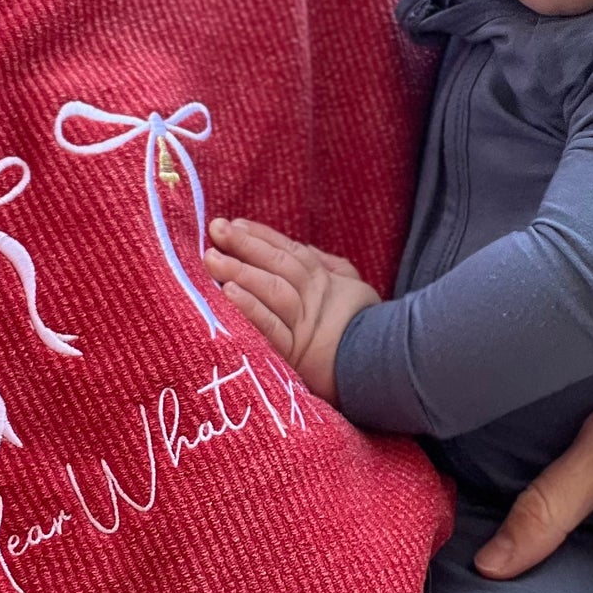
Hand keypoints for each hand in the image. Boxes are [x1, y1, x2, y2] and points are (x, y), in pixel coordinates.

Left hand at [205, 218, 380, 404]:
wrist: (380, 368)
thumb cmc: (363, 326)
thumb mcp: (353, 288)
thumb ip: (329, 265)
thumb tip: (306, 249)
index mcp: (323, 280)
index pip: (288, 250)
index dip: (260, 235)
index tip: (233, 223)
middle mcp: (312, 297)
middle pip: (278, 265)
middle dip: (245, 245)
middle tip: (215, 230)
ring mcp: (303, 325)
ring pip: (273, 290)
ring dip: (241, 272)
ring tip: (213, 259)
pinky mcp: (294, 353)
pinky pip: (271, 328)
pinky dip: (251, 308)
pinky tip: (229, 293)